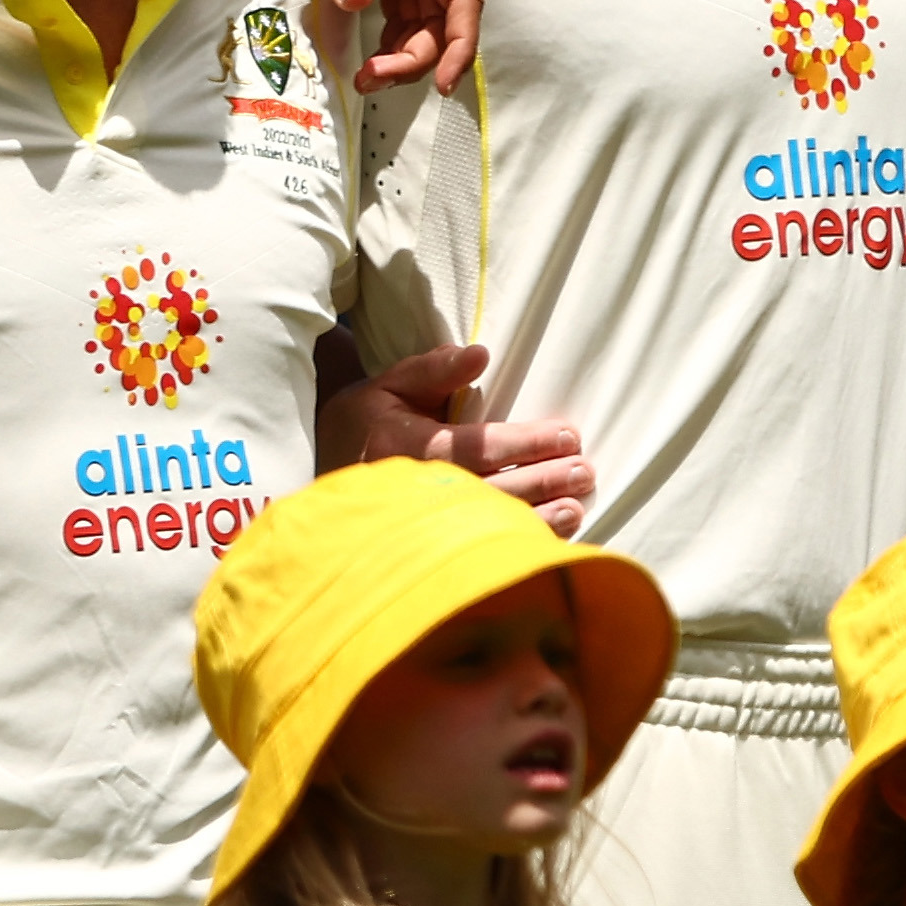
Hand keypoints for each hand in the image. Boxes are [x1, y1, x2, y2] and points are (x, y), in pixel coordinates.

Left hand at [259, 0, 476, 93]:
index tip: (442, 81)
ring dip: (401, 55)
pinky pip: (392, 13)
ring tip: (365, 78)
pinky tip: (361, 59)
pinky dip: (384, 41)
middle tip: (372, 79)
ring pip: (419, 21)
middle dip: (418, 57)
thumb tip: (359, 3)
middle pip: (442, 17)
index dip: (459, 42)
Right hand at [317, 341, 588, 530]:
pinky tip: (545, 543)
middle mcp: (413, 491)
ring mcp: (417, 526)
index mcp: (405, 445)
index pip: (476, 446)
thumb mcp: (387, 386)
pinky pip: (475, 551)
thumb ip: (433, 370)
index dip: (524, 443)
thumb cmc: (362, 424)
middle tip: (584, 473)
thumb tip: (480, 355)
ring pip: (484, 527)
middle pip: (489, 490)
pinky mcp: (422, 548)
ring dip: (535, 520)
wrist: (321, 478)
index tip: (568, 436)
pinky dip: (512, 548)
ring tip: (576, 509)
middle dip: (541, 481)